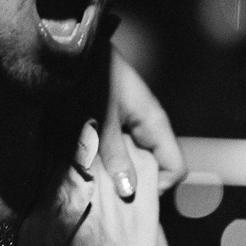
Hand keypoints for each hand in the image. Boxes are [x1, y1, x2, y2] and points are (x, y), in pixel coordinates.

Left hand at [98, 48, 186, 200]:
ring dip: (116, 169)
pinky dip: (106, 155)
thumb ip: (116, 156)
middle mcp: (148, 122)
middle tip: (106, 190)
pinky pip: (118, 144)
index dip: (158, 186)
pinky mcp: (113, 116)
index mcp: (154, 122)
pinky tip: (86, 158)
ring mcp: (130, 118)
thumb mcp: (101, 121)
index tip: (128, 196)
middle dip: (134, 181)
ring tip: (93, 176)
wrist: (71, 48)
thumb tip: (130, 192)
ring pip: (134, 156)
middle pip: (154, 164)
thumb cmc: (89, 80)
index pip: (175, 167)